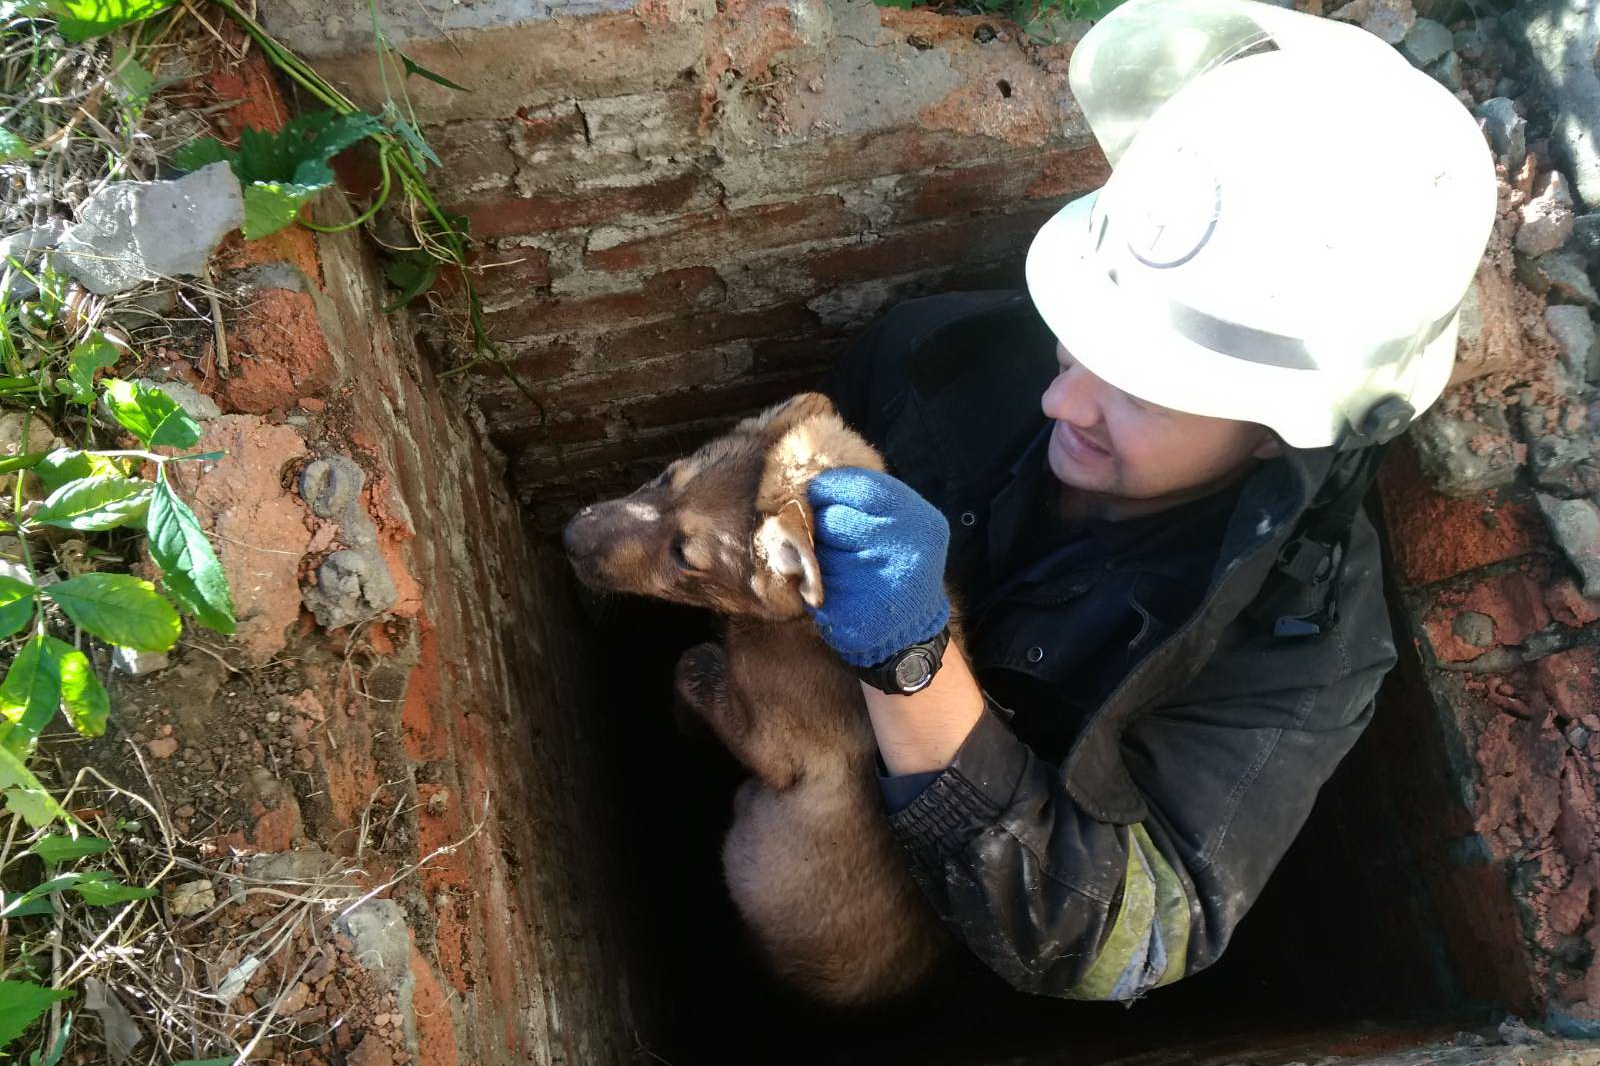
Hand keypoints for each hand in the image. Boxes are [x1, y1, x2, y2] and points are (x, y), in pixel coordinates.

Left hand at [806, 467, 949, 667]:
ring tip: (839, 566)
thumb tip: (811, 483)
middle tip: (833, 538)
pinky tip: (835, 589)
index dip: (829, 488)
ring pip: (818, 554)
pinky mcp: (855, 614)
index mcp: (920, 522)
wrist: (911, 627)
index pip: (860, 487)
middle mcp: (906, 552)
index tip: (818, 493)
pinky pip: (813, 586)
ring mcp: (881, 585)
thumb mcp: (900, 523)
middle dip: (823, 526)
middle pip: (832, 520)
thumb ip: (866, 501)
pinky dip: (813, 586)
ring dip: (816, 557)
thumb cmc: (898, 562)